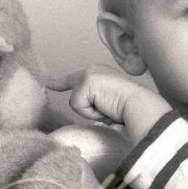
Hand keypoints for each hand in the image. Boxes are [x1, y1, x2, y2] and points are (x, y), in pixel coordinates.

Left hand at [46, 65, 171, 141]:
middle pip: (75, 98)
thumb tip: (97, 117)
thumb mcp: (111, 104)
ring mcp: (88, 74)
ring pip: (76, 104)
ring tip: (110, 109)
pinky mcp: (86, 82)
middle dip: (87, 109)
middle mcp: (93, 70)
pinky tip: (106, 108)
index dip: (60, 83)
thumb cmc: (132, 110)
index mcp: (101, 75)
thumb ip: (98, 104)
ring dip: (92, 113)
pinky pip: (78, 106)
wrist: (140, 106)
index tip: (47, 83)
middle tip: (107, 109)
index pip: (75, 80)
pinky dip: (91, 113)